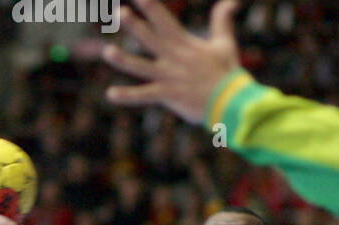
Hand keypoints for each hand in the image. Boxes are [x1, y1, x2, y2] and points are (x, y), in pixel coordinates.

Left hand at [103, 0, 240, 123]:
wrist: (230, 101)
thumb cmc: (226, 72)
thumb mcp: (224, 42)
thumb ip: (222, 21)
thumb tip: (231, 1)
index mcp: (184, 44)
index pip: (164, 20)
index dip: (150, 7)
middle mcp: (173, 57)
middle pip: (150, 38)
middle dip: (134, 25)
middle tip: (119, 12)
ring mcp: (169, 76)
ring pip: (141, 67)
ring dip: (123, 60)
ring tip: (107, 51)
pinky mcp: (167, 95)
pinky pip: (144, 95)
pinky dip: (127, 96)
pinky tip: (110, 94)